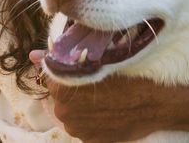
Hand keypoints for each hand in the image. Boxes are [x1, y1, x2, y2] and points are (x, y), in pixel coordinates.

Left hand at [30, 50, 168, 141]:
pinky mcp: (91, 141)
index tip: (82, 66)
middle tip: (98, 81)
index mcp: (63, 91)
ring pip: (74, 112)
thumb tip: (32, 55)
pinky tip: (109, 109)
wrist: (156, 103)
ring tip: (106, 96)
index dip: (66, 69)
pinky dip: (93, 118)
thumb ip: (61, 60)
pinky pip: (86, 126)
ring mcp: (78, 130)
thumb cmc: (128, 77)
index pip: (52, 77)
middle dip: (74, 88)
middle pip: (62, 96)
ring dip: (83, 105)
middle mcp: (65, 114)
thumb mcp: (98, 62)